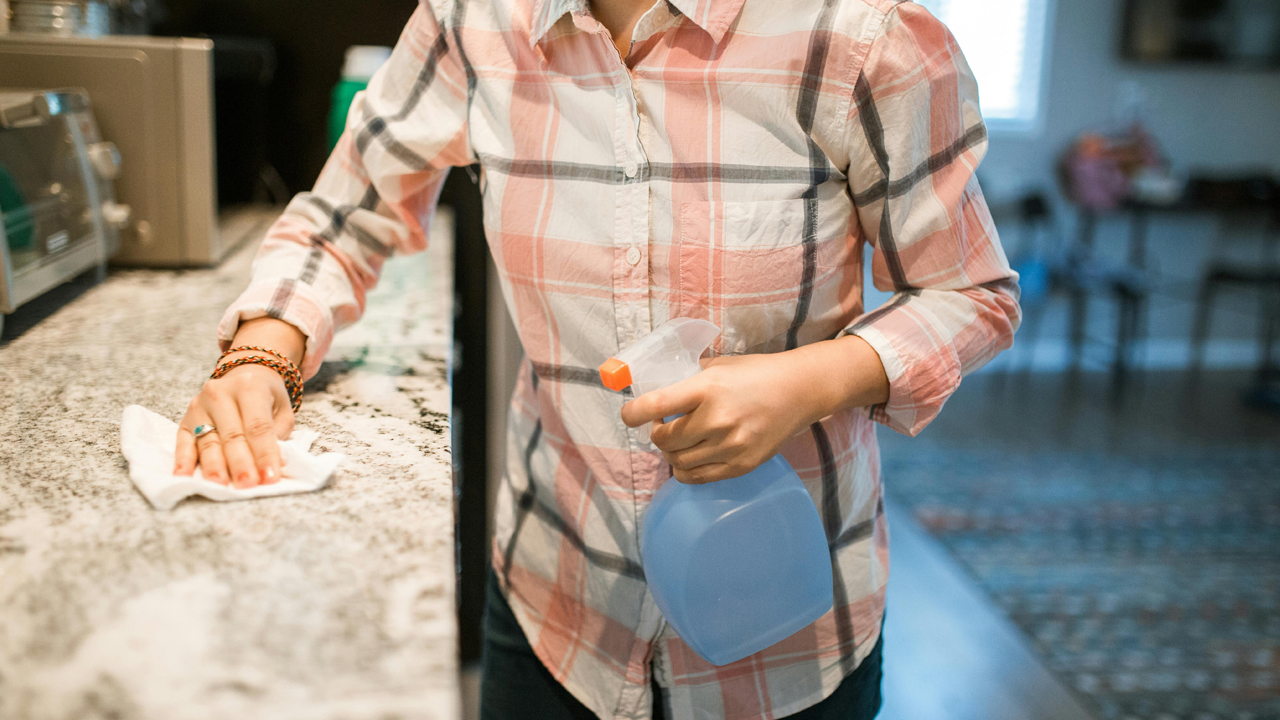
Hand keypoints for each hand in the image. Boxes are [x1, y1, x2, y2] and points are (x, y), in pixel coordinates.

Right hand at [174, 318, 306, 487]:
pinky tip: (183, 476)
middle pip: (232, 435)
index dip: (264, 453)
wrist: (245, 375)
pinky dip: (183, 461)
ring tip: (220, 486)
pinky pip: (183, 442)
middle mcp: (220, 393)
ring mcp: (199, 406)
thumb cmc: (267, 397)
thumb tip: (269, 464)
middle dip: (240, 463)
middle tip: (247, 485)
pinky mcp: (185, 419)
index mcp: (249, 387)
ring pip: (208, 441)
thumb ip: (278, 434)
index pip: (258, 426)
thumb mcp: (282, 409)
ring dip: (215, 467)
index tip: (270, 478)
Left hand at [619, 335, 889, 483]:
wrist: (800, 390)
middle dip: (656, 433)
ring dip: (670, 452)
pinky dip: (685, 471)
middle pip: (664, 439)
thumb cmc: (756, 372)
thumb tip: (656, 389)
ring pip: (678, 461)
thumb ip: (688, 379)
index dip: (633, 413)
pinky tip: (688, 459)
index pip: (655, 405)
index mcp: (706, 389)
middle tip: (663, 425)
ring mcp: (730, 446)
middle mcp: (716, 419)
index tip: (630, 415)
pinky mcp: (741, 464)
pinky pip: (698, 477)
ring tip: (678, 440)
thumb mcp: (719, 366)